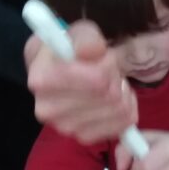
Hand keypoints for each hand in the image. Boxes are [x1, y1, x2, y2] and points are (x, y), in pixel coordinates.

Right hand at [25, 20, 136, 142]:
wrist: (59, 69)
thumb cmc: (68, 48)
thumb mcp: (76, 32)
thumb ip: (86, 37)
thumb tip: (91, 50)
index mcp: (41, 80)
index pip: (96, 80)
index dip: (107, 64)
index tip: (100, 55)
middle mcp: (47, 109)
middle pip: (109, 94)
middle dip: (114, 76)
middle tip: (106, 68)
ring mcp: (66, 128)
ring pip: (119, 108)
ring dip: (121, 90)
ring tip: (108, 81)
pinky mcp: (84, 137)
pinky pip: (124, 122)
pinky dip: (127, 107)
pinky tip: (114, 98)